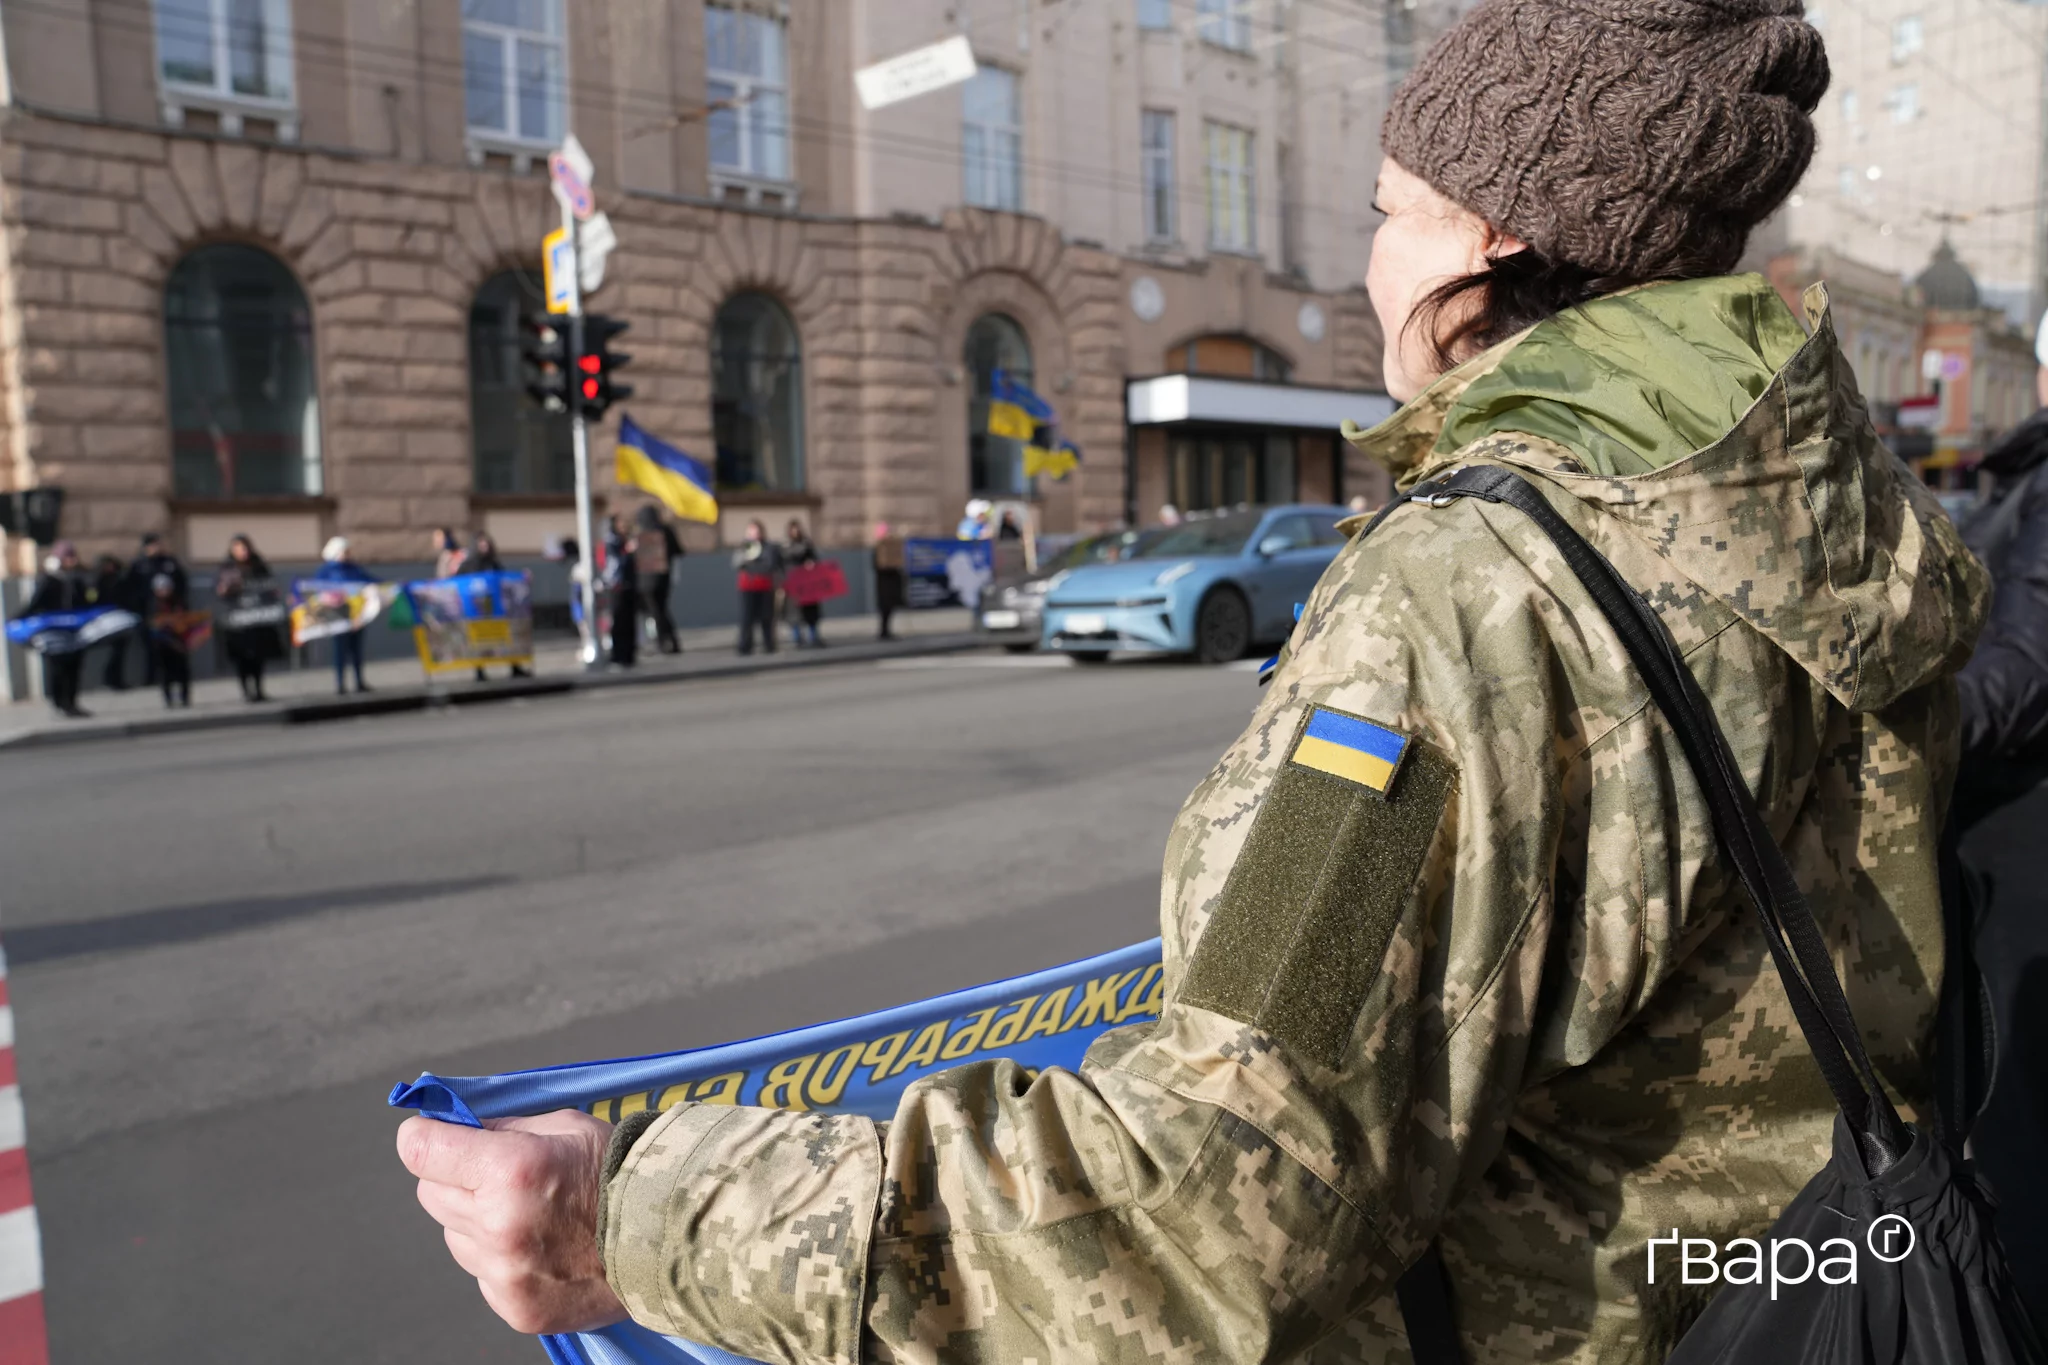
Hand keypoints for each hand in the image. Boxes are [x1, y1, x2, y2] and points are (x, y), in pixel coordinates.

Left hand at [397, 1110, 627, 1335]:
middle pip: (429, 1192)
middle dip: (453, 1177)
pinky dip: (500, 1258)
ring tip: (530, 1214)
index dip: (422, 1136)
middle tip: (494, 1173)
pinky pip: (481, 1273)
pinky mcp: (513, 1306)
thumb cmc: (618, 1169)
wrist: (668, 1234)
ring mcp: (503, 1272)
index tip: (432, 1134)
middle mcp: (497, 1223)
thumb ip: (501, 1129)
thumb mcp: (561, 1126)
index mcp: (508, 1169)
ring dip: (476, 1220)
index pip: (420, 1150)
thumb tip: (455, 1127)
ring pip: (453, 1235)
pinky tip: (542, 1247)